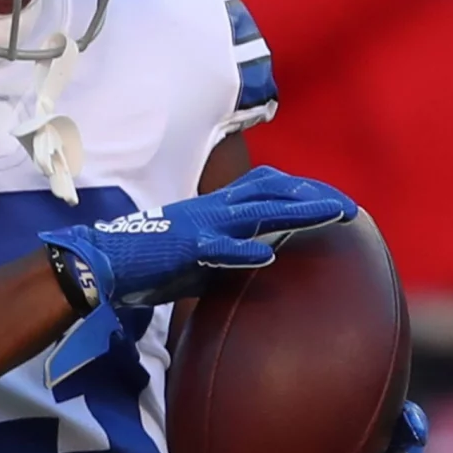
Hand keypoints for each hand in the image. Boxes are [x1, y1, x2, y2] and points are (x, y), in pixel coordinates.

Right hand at [38, 166, 356, 310]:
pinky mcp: (184, 248)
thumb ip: (227, 255)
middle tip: (349, 208)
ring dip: (296, 212)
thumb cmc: (148, 263)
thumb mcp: (198, 257)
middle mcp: (213, 209)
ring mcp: (201, 226)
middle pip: (272, 191)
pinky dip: (240, 250)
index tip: (332, 201)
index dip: (300, 190)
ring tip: (332, 215)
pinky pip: (217, 248)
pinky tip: (265, 257)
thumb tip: (256, 265)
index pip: (265, 187)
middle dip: (312, 196)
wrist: (103, 262)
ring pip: (257, 211)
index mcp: (215, 209)